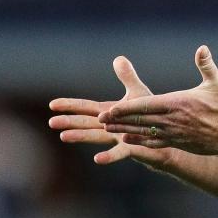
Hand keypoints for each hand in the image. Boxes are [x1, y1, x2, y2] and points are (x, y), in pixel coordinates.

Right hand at [48, 56, 169, 165]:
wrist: (166, 138)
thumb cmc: (149, 118)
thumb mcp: (137, 94)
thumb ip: (127, 78)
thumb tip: (118, 58)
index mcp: (110, 113)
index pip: (87, 108)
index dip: (70, 106)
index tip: (52, 104)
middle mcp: (111, 127)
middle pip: (87, 123)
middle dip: (70, 122)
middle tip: (51, 123)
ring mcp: (119, 139)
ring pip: (97, 137)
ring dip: (81, 137)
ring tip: (64, 137)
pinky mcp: (133, 148)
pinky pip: (120, 153)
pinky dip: (109, 156)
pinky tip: (97, 159)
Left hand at [98, 45, 217, 155]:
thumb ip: (207, 65)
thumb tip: (202, 48)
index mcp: (178, 104)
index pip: (146, 106)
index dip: (125, 109)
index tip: (109, 109)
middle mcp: (173, 121)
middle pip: (140, 120)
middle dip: (119, 120)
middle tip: (99, 119)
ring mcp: (174, 134)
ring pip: (144, 132)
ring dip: (124, 130)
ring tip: (106, 129)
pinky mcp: (178, 142)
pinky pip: (154, 142)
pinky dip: (139, 140)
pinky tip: (127, 140)